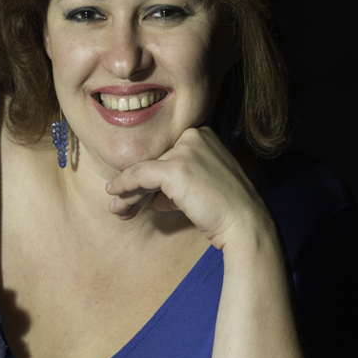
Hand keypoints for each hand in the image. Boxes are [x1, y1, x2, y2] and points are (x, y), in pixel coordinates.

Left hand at [104, 127, 271, 249]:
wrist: (243, 223)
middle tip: (121, 205)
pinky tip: (114, 194)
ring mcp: (185, 149)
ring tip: (117, 209)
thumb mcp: (198, 187)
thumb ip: (174, 184)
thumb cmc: (223, 209)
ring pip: (144, 169)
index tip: (135, 196)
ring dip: (128, 191)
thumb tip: (151, 196)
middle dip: (135, 185)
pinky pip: (138, 175)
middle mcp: (194, 135)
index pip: (165, 154)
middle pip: (153, 161)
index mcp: (202, 134)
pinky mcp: (175, 167)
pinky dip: (124, 186)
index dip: (148, 177)